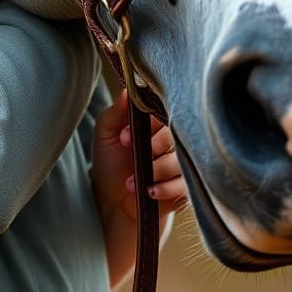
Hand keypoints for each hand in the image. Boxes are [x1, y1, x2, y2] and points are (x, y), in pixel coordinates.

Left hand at [91, 87, 187, 228]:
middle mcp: (172, 140)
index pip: (164, 110)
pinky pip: (186, 184)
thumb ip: (116, 112)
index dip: (147, 121)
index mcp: (155, 122)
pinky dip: (167, 187)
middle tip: (131, 152)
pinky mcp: (186, 187)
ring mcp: (181, 163)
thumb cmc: (110, 163)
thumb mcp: (105, 134)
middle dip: (155, 143)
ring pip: (182, 159)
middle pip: (178, 133)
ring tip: (131, 179)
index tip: (124, 137)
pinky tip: (149, 190)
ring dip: (156, 169)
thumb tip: (127, 90)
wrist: (113, 202)